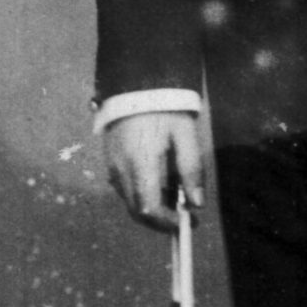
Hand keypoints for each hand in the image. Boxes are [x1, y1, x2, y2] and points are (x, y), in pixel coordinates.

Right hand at [105, 112, 205, 233]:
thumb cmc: (166, 108)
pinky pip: (124, 188)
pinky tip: (159, 179)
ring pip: (130, 201)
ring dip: (151, 206)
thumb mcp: (186, 135)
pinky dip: (141, 193)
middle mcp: (120, 168)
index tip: (188, 222)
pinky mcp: (110, 161)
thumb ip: (191, 170)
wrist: (137, 84)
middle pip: (137, 210)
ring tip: (175, 191)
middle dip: (161, 219)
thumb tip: (196, 204)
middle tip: (185, 214)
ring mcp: (112, 165)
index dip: (167, 222)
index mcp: (140, 162)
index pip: (149, 208)